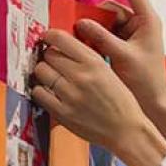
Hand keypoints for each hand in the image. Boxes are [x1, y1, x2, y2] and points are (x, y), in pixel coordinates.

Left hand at [31, 29, 165, 165]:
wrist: (126, 130)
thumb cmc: (121, 102)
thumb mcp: (109, 72)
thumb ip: (88, 59)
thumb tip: (65, 48)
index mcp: (95, 63)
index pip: (62, 39)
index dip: (50, 36)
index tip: (48, 37)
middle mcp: (81, 76)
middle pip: (48, 54)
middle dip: (49, 55)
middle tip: (53, 60)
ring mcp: (70, 95)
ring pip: (41, 72)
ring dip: (44, 72)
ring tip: (52, 76)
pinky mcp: (62, 112)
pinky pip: (39, 93)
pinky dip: (41, 90)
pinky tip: (50, 91)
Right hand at [78, 0, 165, 111]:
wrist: (152, 102)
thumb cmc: (146, 80)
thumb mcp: (123, 55)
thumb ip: (102, 37)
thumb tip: (81, 22)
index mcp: (148, 20)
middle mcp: (139, 24)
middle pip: (113, 8)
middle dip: (95, 14)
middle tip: (78, 24)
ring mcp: (130, 35)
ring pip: (105, 22)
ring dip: (92, 28)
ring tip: (78, 37)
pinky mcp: (121, 46)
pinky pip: (103, 35)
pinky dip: (93, 38)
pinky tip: (82, 46)